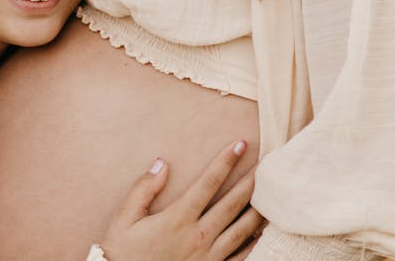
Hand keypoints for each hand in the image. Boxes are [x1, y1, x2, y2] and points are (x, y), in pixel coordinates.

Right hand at [99, 140, 263, 260]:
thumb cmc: (122, 252)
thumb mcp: (124, 218)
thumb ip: (143, 189)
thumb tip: (162, 163)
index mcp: (178, 218)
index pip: (209, 183)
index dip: (226, 161)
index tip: (240, 144)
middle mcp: (198, 236)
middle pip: (233, 203)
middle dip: (252, 180)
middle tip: (268, 163)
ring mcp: (209, 256)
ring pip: (243, 229)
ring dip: (258, 208)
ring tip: (271, 192)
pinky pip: (241, 256)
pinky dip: (255, 241)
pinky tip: (263, 230)